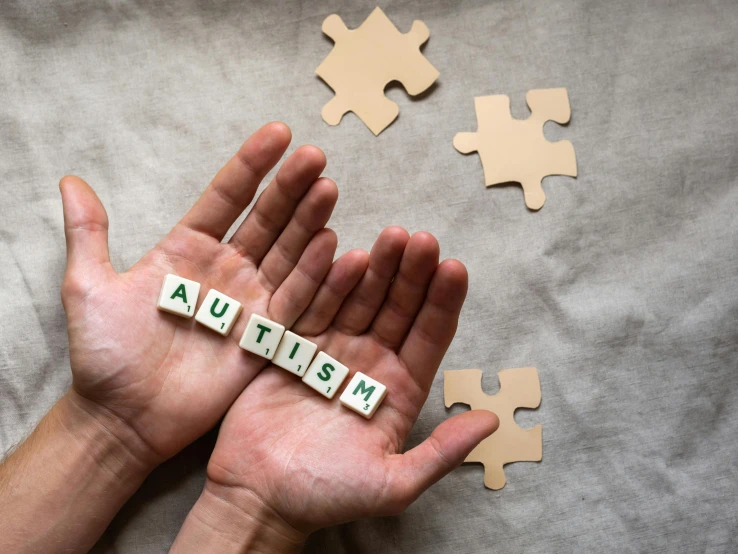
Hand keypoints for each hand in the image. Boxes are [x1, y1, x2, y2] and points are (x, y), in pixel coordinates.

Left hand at [60, 122, 356, 466]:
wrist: (123, 418)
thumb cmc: (104, 354)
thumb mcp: (88, 287)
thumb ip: (88, 234)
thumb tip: (70, 180)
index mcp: (188, 249)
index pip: (227, 197)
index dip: (252, 165)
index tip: (279, 133)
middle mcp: (226, 269)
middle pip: (266, 219)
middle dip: (290, 187)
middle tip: (315, 157)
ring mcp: (249, 301)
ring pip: (287, 253)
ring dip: (309, 222)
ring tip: (328, 189)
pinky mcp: (266, 337)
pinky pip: (296, 302)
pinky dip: (315, 276)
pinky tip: (334, 246)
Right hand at [185, 228, 498, 546]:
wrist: (258, 497)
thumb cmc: (327, 495)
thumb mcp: (392, 484)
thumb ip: (441, 452)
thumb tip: (491, 421)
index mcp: (400, 389)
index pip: (429, 336)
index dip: (443, 302)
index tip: (454, 268)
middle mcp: (370, 363)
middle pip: (398, 308)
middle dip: (412, 274)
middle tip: (423, 240)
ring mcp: (332, 350)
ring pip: (360, 300)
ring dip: (376, 269)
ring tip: (391, 237)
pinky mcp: (294, 345)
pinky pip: (314, 306)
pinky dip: (328, 282)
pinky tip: (343, 253)